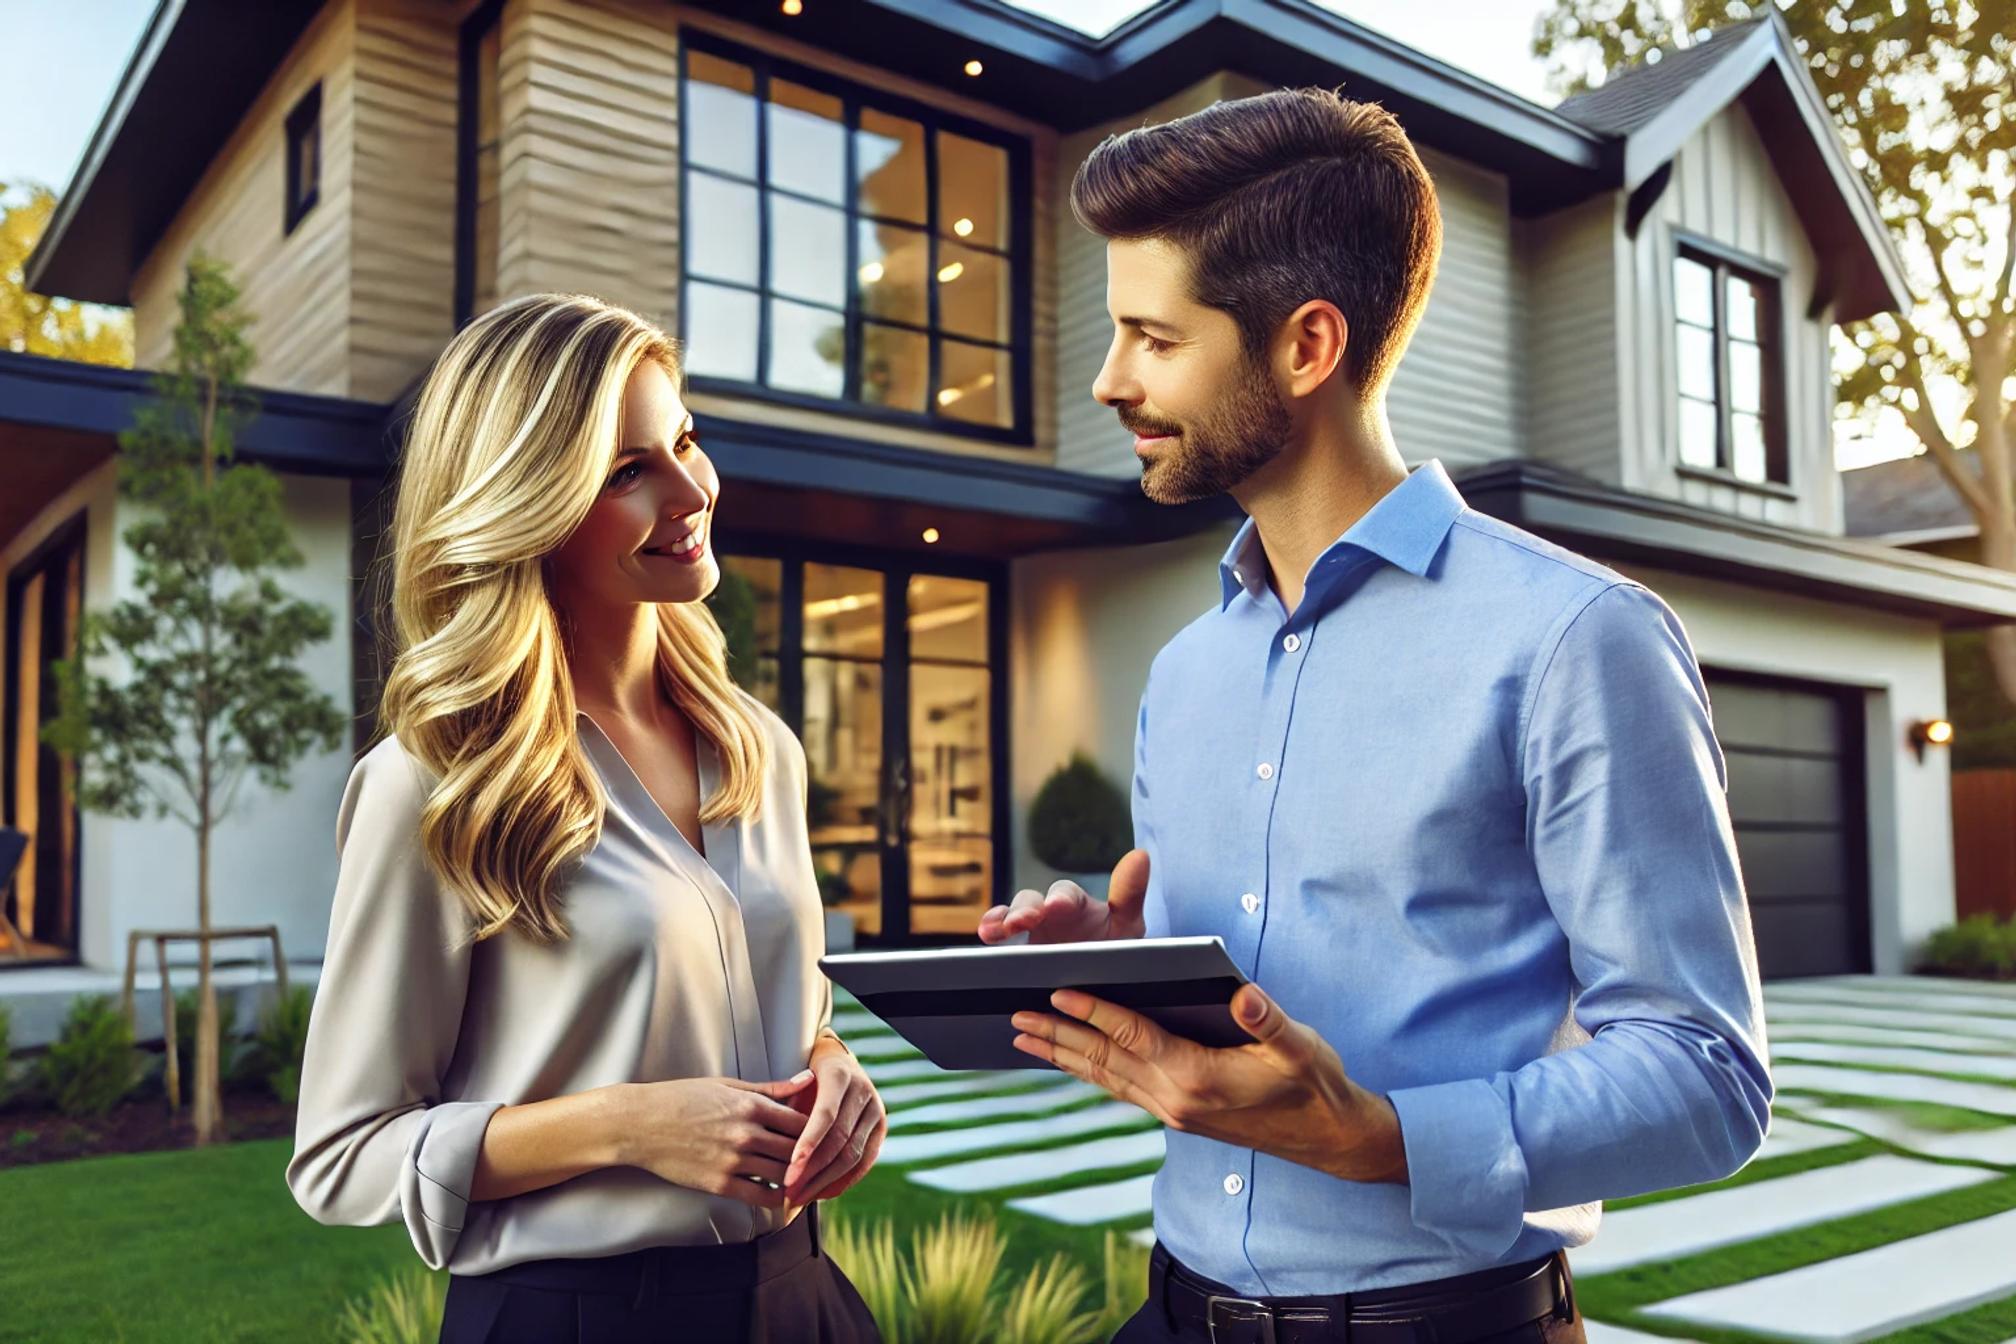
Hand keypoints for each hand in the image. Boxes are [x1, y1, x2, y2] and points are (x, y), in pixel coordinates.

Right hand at [614, 1073, 816, 1207]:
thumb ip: (770, 1088)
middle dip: (810, 1155)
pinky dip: (777, 1198)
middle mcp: (746, 1133)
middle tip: (821, 1161)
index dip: (815, 1130)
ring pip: (783, 1174)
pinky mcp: (719, 1183)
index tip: (819, 1135)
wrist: (641, 1124)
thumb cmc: (683, 1098)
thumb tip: (807, 1080)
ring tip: (805, 1178)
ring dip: (797, 1177)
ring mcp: (733, 1160)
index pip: (801, 1121)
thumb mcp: (727, 1085)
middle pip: (796, 1149)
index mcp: (751, 1105)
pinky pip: (761, 1197)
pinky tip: (783, 1195)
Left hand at [781, 1034, 885, 1203]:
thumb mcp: (792, 1086)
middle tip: (789, 1193)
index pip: (826, 1115)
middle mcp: (863, 1091)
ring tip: (801, 1198)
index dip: (809, 1144)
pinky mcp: (881, 1127)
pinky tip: (822, 1193)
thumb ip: (786, 1111)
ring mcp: (876, 1109)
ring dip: (826, 1182)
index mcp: (839, 1075)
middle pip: (840, 1140)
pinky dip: (843, 1181)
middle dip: (813, 1171)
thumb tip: (771, 1150)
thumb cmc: (806, 1078)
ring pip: (853, 1155)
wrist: (838, 1063)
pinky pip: (865, 1162)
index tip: (790, 1170)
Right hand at [977, 848, 1148, 943]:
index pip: (1066, 894)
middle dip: (1025, 909)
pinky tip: (986, 934)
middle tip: (1023, 921)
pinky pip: (999, 935)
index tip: (1057, 906)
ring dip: (1002, 919)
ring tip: (993, 931)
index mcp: (1077, 905)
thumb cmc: (1116, 948)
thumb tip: (1140, 854)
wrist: (1103, 983)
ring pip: (1012, 916)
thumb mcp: (1128, 925)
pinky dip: (991, 929)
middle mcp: (1050, 913)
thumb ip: (1129, 894)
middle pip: (1032, 900)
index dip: (1061, 898)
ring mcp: (1031, 931)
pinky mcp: (1017, 950)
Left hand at [1009, 983, 1409, 1184]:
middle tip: (1014, 1015)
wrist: (1327, 1138)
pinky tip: (1070, 1060)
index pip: (1134, 1037)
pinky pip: (1119, 1089)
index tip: (1057, 991)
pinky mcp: (1176, 1116)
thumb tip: (1242, 995)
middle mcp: (1175, 1100)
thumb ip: (1267, 1020)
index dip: (1095, 1011)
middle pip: (1104, 1060)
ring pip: (1104, 1078)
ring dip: (1062, 1056)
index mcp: (1198, 1078)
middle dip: (1057, 1035)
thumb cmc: (1314, 1084)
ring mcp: (1172, 1112)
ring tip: (1023, 1036)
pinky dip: (1088, 1071)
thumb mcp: (1299, 1046)